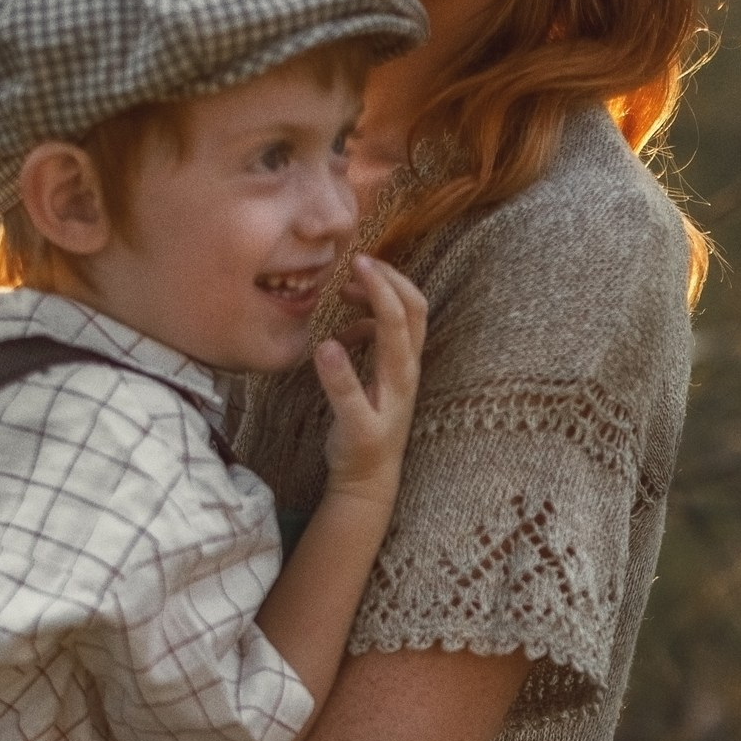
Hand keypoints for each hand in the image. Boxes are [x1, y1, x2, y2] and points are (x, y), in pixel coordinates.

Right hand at [315, 254, 425, 499]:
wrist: (372, 479)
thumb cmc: (360, 453)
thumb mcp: (349, 424)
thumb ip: (340, 386)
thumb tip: (326, 345)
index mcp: (399, 373)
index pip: (397, 316)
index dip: (379, 285)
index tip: (357, 261)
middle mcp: (408, 366)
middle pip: (414, 306)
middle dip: (390, 279)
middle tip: (358, 263)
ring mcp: (403, 368)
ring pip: (405, 317)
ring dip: (380, 296)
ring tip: (345, 291)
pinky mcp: (393, 373)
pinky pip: (388, 333)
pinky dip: (369, 320)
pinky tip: (344, 333)